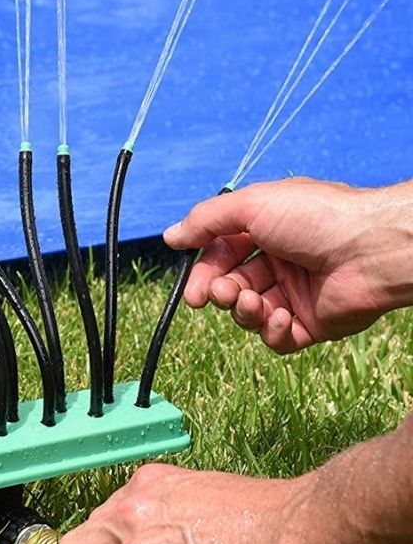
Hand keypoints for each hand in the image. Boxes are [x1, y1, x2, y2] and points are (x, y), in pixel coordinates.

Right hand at [163, 177, 412, 352]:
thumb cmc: (317, 218)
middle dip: (219, 293)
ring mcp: (294, 294)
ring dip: (243, 311)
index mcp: (266, 231)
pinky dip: (271, 331)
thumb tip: (170, 236)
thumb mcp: (252, 205)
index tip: (191, 290)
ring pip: (249, 313)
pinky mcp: (310, 323)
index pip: (221, 255)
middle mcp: (279, 262)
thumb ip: (207, 221)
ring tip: (254, 302)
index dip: (203, 272)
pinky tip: (280, 316)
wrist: (372, 249)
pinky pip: (276, 337)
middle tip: (217, 296)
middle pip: (230, 285)